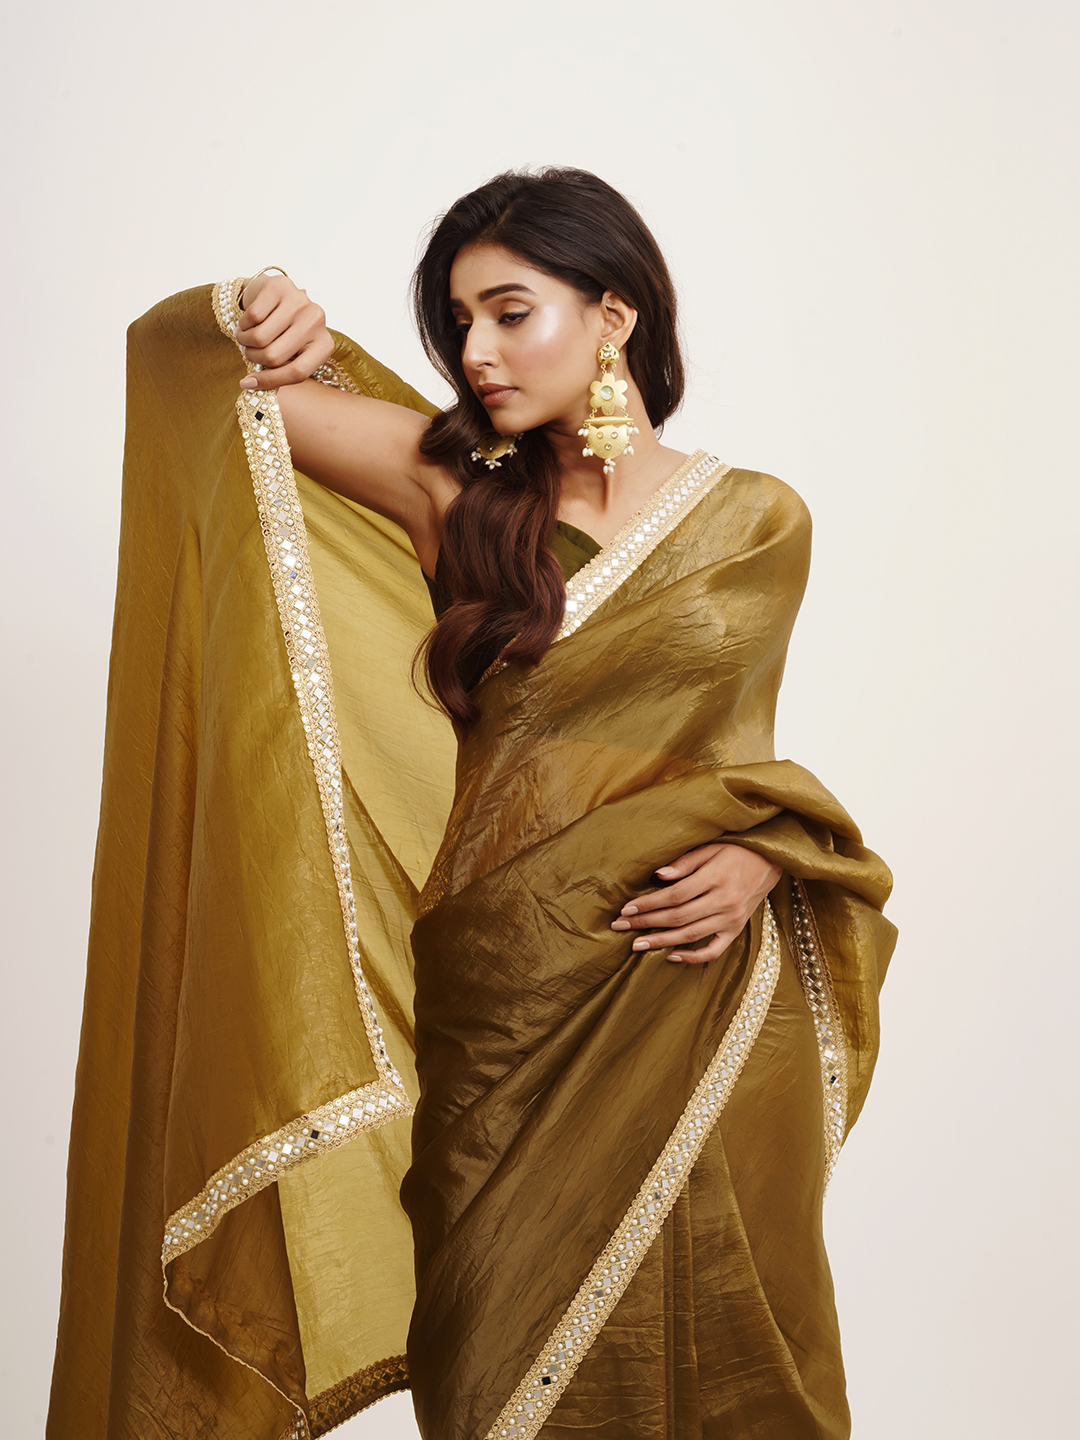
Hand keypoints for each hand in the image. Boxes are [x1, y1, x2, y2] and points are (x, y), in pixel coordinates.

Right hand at [236, 272, 334, 389]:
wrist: (271, 297)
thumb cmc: (282, 331)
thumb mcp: (288, 354)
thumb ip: (280, 372)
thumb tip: (252, 387)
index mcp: (324, 344)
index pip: (297, 372)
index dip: (270, 381)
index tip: (248, 383)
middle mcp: (317, 321)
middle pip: (274, 356)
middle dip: (254, 357)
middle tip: (248, 350)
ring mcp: (300, 301)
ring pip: (260, 338)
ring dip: (245, 340)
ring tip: (246, 336)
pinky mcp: (280, 286)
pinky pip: (252, 317)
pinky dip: (243, 323)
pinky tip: (248, 320)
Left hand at [610, 842, 781, 963]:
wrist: (770, 862)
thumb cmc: (736, 851)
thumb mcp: (711, 847)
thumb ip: (685, 862)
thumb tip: (659, 875)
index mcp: (715, 878)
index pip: (675, 895)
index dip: (649, 904)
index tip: (627, 908)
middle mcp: (724, 901)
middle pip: (678, 917)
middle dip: (646, 923)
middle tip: (621, 926)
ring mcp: (731, 919)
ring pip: (690, 935)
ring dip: (661, 941)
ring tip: (637, 945)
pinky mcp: (736, 930)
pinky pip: (714, 951)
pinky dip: (693, 957)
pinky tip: (671, 956)